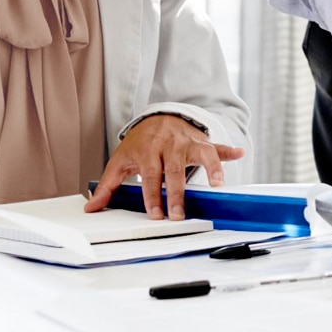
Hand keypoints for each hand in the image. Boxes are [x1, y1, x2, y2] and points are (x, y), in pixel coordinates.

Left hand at [83, 115, 245, 219]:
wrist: (157, 117)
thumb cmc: (140, 143)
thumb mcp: (121, 160)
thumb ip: (108, 185)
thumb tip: (92, 207)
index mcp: (148, 151)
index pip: (150, 176)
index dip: (152, 196)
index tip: (156, 214)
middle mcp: (169, 145)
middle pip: (174, 171)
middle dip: (176, 193)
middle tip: (178, 213)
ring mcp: (187, 142)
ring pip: (200, 155)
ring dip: (211, 168)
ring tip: (218, 183)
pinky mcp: (202, 142)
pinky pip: (217, 147)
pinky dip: (228, 151)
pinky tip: (239, 153)